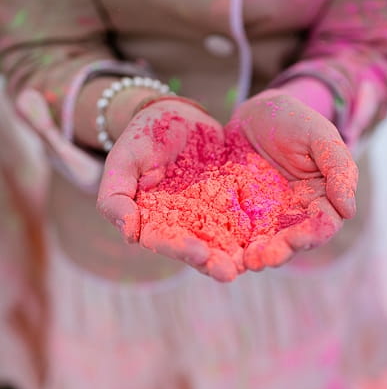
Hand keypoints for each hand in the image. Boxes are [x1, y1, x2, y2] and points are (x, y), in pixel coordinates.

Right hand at [97, 98, 241, 281]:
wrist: (179, 116)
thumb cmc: (144, 136)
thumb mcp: (124, 158)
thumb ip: (116, 194)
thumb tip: (129, 234)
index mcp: (153, 221)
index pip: (164, 241)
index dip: (180, 249)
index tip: (198, 253)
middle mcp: (183, 226)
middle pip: (198, 250)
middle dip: (213, 262)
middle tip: (229, 272)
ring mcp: (210, 217)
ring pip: (224, 242)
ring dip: (237, 255)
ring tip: (251, 263)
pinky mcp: (233, 204)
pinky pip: (246, 221)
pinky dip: (256, 233)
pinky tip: (269, 240)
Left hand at [231, 89, 358, 270]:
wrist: (253, 114)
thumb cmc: (293, 121)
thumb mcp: (319, 136)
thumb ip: (338, 168)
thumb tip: (349, 210)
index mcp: (321, 199)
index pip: (323, 225)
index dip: (313, 235)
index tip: (299, 238)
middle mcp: (296, 215)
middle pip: (294, 242)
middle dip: (282, 251)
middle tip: (267, 258)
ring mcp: (268, 219)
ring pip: (267, 244)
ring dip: (259, 256)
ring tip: (248, 262)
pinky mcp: (241, 218)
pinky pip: (239, 236)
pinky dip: (234, 248)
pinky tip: (226, 255)